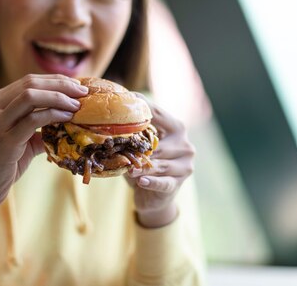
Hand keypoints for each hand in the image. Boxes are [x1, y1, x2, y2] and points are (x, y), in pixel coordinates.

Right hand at [0, 74, 87, 227]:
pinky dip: (54, 115)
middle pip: (31, 84)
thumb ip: (38, 126)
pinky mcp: (3, 141)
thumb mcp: (20, 139)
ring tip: (77, 105)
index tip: (77, 86)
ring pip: (30, 96)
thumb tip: (68, 118)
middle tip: (83, 92)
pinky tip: (68, 118)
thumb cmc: (1, 165)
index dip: (55, 81)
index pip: (28, 81)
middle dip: (61, 85)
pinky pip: (33, 120)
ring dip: (59, 97)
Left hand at [126, 96, 194, 227]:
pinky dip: (152, 182)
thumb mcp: (139, 146)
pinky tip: (141, 182)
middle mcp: (185, 145)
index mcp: (176, 129)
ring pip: (160, 165)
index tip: (126, 100)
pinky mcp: (177, 184)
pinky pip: (164, 182)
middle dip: (140, 148)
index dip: (143, 108)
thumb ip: (134, 133)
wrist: (152, 196)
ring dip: (143, 167)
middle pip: (160, 144)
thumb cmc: (144, 164)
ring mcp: (184, 165)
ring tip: (129, 169)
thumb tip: (112, 115)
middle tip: (121, 147)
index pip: (159, 114)